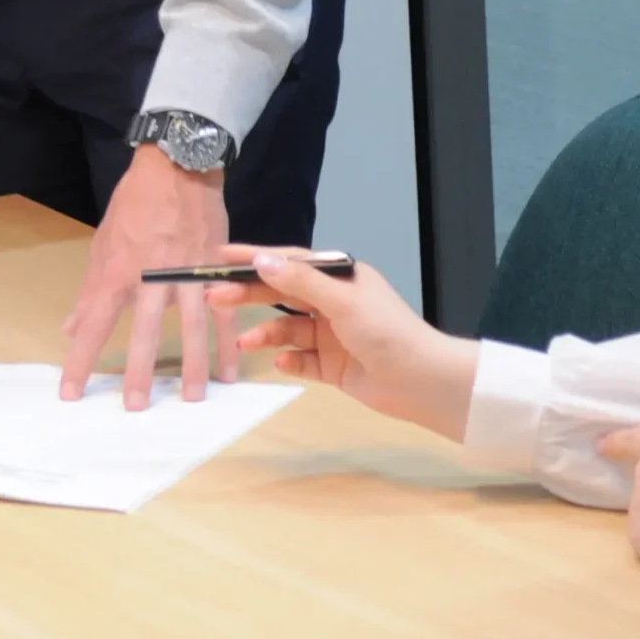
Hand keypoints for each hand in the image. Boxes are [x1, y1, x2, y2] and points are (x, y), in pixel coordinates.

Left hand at [61, 145, 232, 407]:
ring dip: (190, 367)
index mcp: (118, 270)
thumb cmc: (135, 203)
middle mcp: (151, 276)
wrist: (179, 166)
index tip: (71, 393)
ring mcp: (187, 274)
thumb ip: (90, 288)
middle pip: (143, 331)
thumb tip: (71, 327)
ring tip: (189, 400)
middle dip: (138, 372)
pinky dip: (227, 344)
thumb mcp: (103, 241)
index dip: (81, 360)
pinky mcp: (215, 270)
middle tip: (135, 407)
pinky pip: (224, 313)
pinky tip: (229, 372)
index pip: (94, 324)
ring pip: (190, 328)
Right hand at [205, 249, 477, 440]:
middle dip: (249, 296)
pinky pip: (301, 360)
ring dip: (266, 334)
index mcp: (339, 277)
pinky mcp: (333, 366)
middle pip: (282, 295)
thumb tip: (260, 260)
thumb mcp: (342, 301)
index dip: (255, 258)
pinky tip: (280, 364)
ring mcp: (333, 335)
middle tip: (215, 299)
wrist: (424, 382)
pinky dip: (289, 361)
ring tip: (245, 344)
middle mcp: (333, 303)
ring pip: (288, 329)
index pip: (289, 262)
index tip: (221, 256)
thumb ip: (299, 283)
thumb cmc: (386, 332)